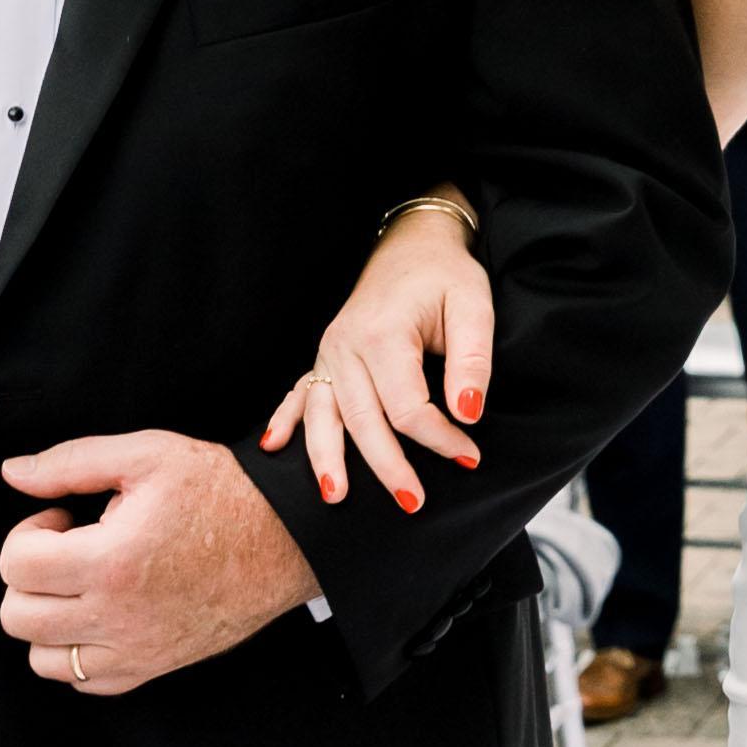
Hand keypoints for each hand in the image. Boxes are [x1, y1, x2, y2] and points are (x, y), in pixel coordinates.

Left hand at [0, 429, 318, 693]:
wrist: (285, 538)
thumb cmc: (223, 493)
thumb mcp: (147, 455)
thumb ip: (70, 462)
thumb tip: (14, 473)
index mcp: (112, 561)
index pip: (17, 565)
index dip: (28, 532)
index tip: (60, 519)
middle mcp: (118, 616)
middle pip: (18, 616)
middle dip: (29, 576)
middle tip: (66, 549)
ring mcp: (135, 650)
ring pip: (42, 658)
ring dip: (46, 618)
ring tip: (79, 584)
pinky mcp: (152, 667)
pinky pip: (84, 681)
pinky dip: (76, 653)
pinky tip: (98, 614)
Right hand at [266, 196, 494, 506]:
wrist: (412, 243)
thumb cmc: (445, 275)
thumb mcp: (474, 307)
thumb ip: (473, 361)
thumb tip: (467, 412)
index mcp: (383, 334)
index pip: (408, 407)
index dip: (440, 439)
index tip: (470, 456)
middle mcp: (346, 345)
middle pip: (363, 421)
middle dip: (388, 467)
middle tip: (414, 503)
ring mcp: (329, 352)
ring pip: (323, 415)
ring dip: (326, 457)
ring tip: (336, 496)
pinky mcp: (325, 357)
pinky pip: (299, 393)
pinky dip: (285, 420)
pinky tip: (273, 446)